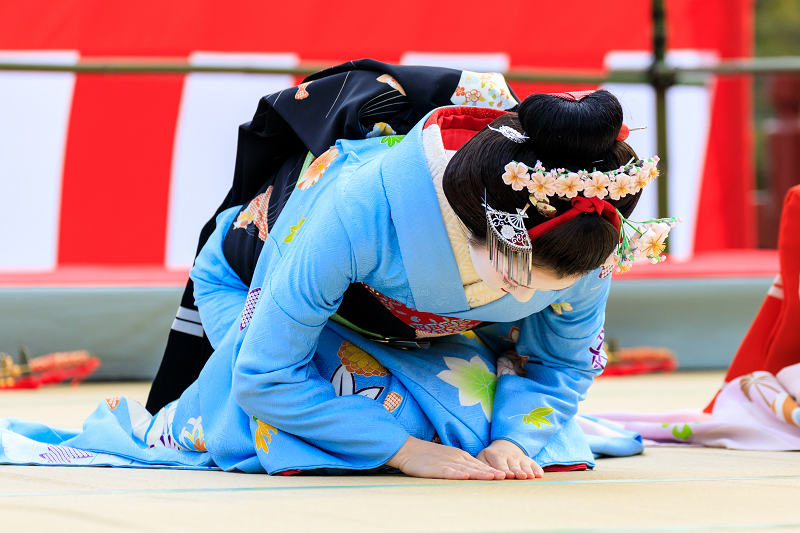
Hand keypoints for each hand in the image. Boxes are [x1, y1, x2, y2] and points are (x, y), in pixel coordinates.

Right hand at [386, 436, 506, 479]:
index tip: (507, 475)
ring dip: (480, 474)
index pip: (480, 465)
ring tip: (493, 477)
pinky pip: (448, 471)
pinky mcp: (435, 468)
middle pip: (477, 467)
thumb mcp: (449, 458)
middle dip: (492, 472)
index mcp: (461, 456)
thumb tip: (477, 474)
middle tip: (507, 477)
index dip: (493, 470)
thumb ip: (462, 465)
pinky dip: (457, 474)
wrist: (409, 449)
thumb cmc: (429, 456)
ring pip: (466, 469)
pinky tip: (465, 477)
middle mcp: (457, 458)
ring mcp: (446, 462)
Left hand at [476, 439, 543, 479]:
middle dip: (517, 471)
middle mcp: (510, 457)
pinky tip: (539, 475)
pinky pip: (534, 464)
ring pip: (524, 465)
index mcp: (497, 456)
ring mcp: (520, 458)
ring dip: (528, 471)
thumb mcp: (483, 457)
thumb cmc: (491, 457)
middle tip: (521, 476)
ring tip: (530, 476)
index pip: (500, 465)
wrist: (504, 446)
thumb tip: (480, 475)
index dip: (504, 470)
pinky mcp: (529, 460)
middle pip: (514, 466)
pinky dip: (537, 469)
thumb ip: (482, 465)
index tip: (507, 475)